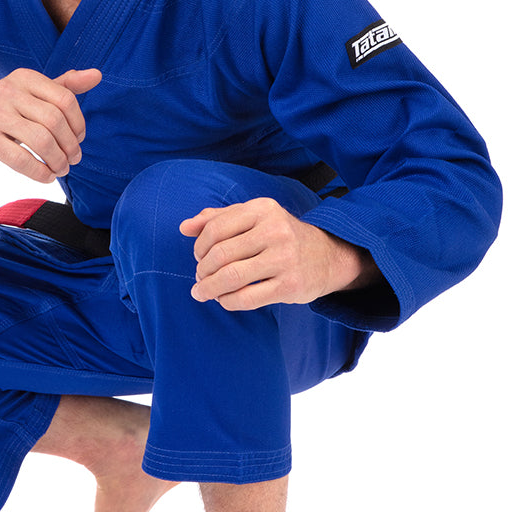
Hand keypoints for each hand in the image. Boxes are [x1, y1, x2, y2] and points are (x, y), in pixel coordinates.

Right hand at [0, 67, 100, 184]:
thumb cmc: (6, 116)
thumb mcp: (34, 96)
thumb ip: (64, 86)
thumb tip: (97, 74)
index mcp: (24, 77)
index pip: (65, 98)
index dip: (78, 123)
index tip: (79, 139)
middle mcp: (7, 89)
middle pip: (55, 120)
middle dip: (70, 145)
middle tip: (74, 160)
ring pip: (42, 140)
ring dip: (58, 161)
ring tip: (62, 169)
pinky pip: (22, 159)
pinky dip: (40, 172)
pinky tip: (46, 176)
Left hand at [179, 198, 378, 310]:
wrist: (327, 256)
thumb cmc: (280, 236)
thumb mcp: (254, 218)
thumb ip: (218, 218)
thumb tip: (184, 227)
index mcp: (263, 209)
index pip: (215, 228)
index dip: (199, 246)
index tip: (199, 258)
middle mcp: (275, 230)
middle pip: (220, 254)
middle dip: (202, 270)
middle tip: (199, 278)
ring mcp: (285, 258)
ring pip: (231, 277)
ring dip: (209, 288)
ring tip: (202, 292)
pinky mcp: (290, 285)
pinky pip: (246, 298)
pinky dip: (227, 301)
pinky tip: (223, 300)